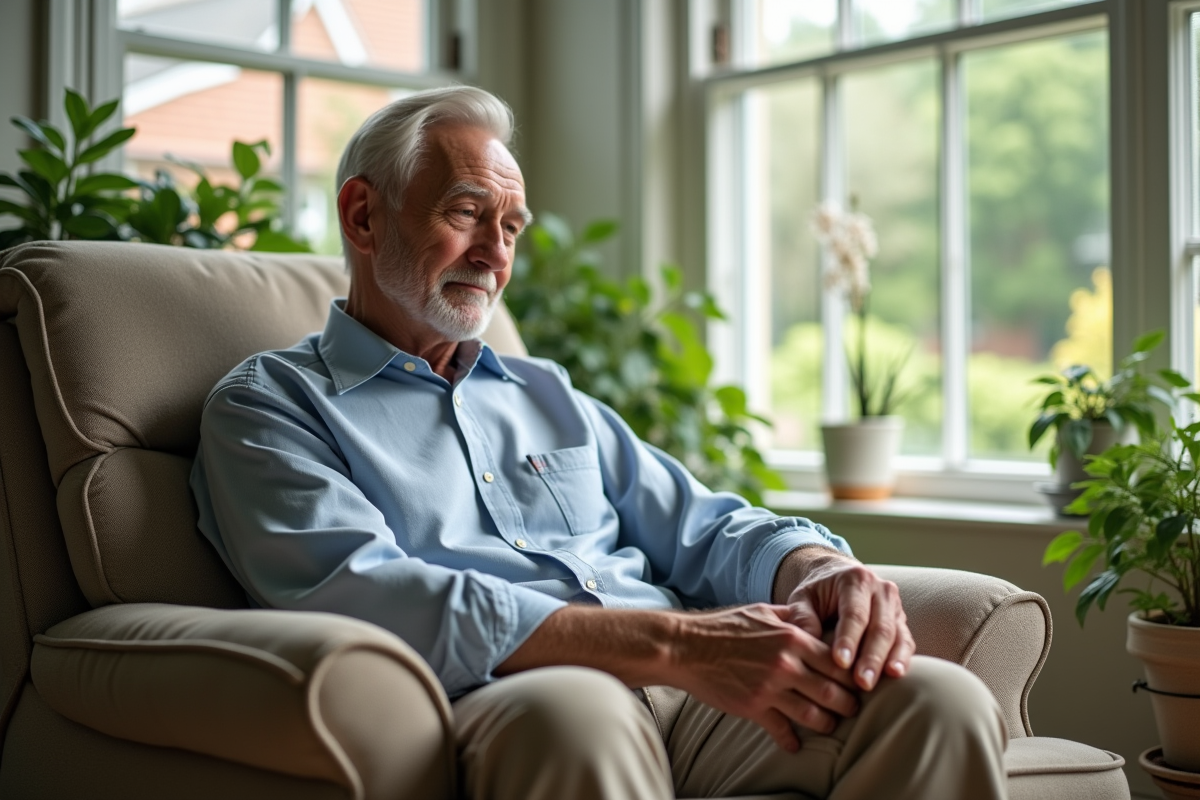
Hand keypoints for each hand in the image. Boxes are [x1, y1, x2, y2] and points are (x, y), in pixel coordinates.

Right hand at [669, 603, 858, 752]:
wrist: (686, 647)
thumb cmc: (724, 626)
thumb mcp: (762, 611)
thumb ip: (791, 616)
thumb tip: (811, 616)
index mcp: (792, 638)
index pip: (838, 661)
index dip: (853, 674)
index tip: (858, 681)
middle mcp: (786, 664)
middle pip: (833, 691)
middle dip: (849, 704)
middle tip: (853, 708)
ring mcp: (770, 688)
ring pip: (813, 714)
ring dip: (828, 724)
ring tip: (831, 725)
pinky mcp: (753, 707)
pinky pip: (781, 729)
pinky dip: (791, 740)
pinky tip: (795, 744)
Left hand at [780, 552, 914, 692]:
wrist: (837, 578)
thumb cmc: (817, 593)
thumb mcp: (803, 598)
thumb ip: (802, 618)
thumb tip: (805, 645)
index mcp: (855, 580)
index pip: (854, 613)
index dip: (848, 639)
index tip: (840, 662)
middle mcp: (881, 590)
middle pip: (880, 627)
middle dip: (870, 657)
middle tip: (861, 683)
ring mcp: (895, 606)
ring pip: (896, 636)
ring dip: (887, 662)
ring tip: (876, 683)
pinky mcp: (902, 622)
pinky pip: (906, 642)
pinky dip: (902, 660)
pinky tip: (896, 676)